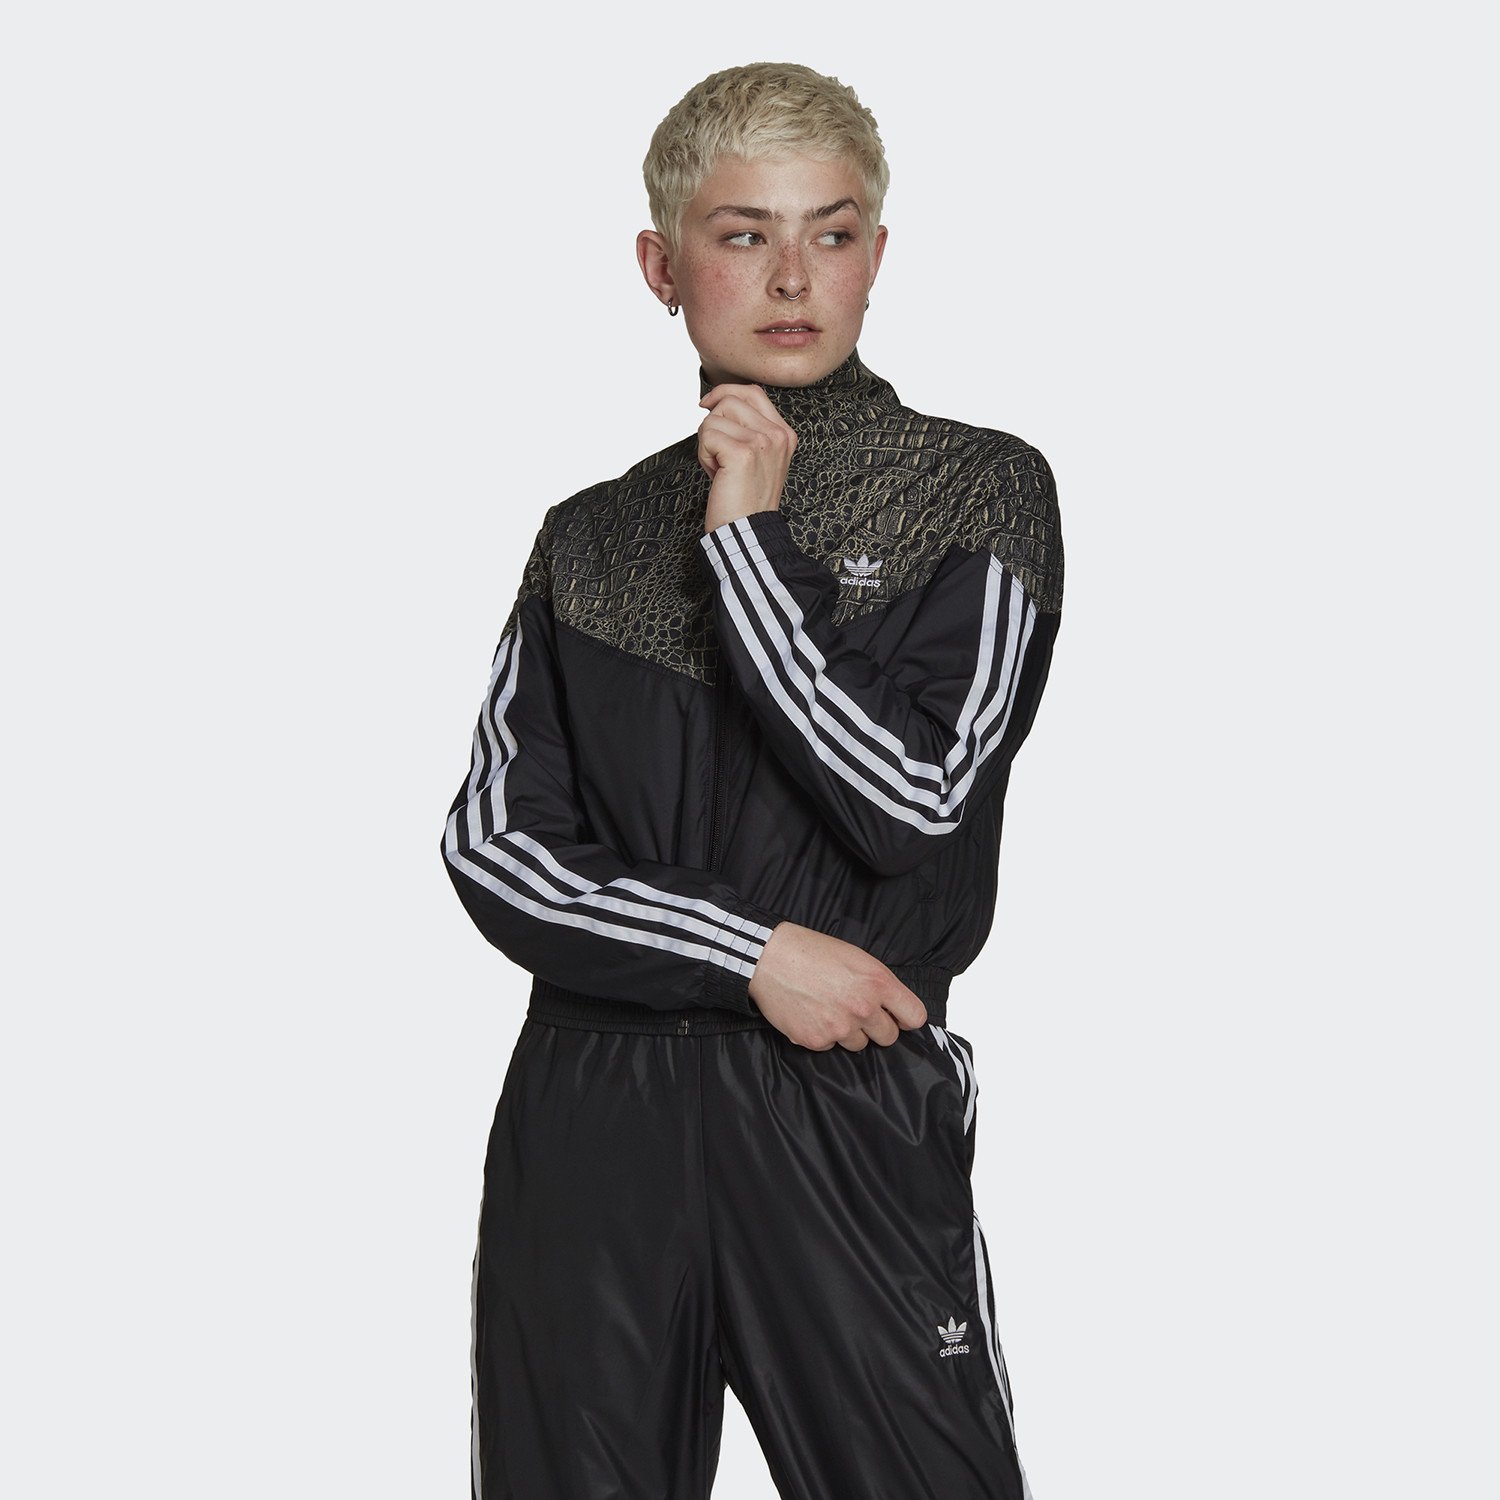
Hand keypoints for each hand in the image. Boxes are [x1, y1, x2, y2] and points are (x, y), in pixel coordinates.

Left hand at [697, 383, 797, 532]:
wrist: (747, 531)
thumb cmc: (744, 499)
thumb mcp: (755, 458)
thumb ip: (747, 429)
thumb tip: (715, 401)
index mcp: (784, 434)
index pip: (752, 392)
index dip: (724, 392)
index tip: (707, 406)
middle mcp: (777, 434)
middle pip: (730, 400)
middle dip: (714, 426)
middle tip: (720, 456)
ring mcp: (763, 442)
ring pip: (715, 418)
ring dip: (707, 444)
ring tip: (720, 469)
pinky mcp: (743, 452)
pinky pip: (707, 435)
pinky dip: (704, 455)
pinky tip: (716, 475)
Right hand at [747, 922, 928, 1050]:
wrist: (769, 959)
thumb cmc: (811, 952)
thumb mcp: (856, 957)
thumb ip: (879, 984)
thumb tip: (894, 1008)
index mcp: (878, 982)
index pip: (915, 1016)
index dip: (906, 1018)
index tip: (899, 1017)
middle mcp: (863, 1007)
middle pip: (889, 1037)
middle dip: (876, 1027)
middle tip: (857, 1011)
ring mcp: (840, 1027)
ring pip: (859, 1044)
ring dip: (849, 1032)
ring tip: (828, 1008)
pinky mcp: (817, 1040)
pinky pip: (831, 1046)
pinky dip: (823, 1034)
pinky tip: (811, 1013)